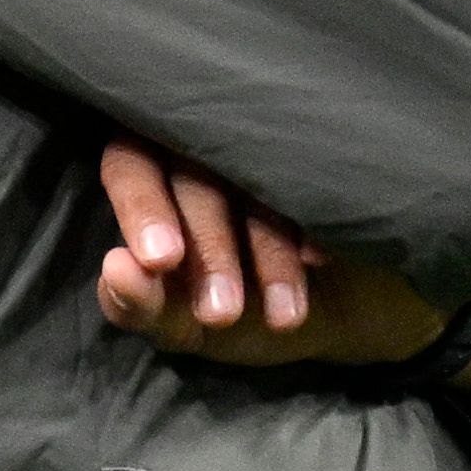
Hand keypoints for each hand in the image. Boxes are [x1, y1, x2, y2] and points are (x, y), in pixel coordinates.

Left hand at [96, 137, 470, 371]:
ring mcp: (268, 143)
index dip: (142, 208)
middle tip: (224, 314)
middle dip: (211, 250)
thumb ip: (146, 309)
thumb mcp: (195, 328)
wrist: (358, 306)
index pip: (130, 165)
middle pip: (195, 173)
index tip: (163, 260)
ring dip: (265, 249)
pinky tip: (320, 258)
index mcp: (161, 180)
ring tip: (284, 316)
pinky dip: (311, 220)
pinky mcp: (325, 148)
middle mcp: (209, 147)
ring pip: (254, 176)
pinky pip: (314, 168)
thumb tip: (112, 271)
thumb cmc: (254, 313)